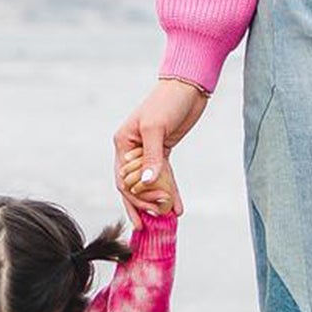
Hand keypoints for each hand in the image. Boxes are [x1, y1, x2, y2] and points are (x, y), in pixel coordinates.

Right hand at [114, 78, 206, 215]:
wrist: (188, 87)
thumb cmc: (167, 102)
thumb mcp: (156, 128)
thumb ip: (151, 156)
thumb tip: (147, 183)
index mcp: (123, 143)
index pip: (124, 179)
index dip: (134, 200)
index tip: (147, 215)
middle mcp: (131, 150)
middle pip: (134, 185)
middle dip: (144, 205)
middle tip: (155, 224)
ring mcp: (147, 151)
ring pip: (149, 183)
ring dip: (157, 201)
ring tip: (168, 219)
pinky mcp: (163, 151)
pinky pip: (163, 176)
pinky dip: (169, 190)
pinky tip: (177, 205)